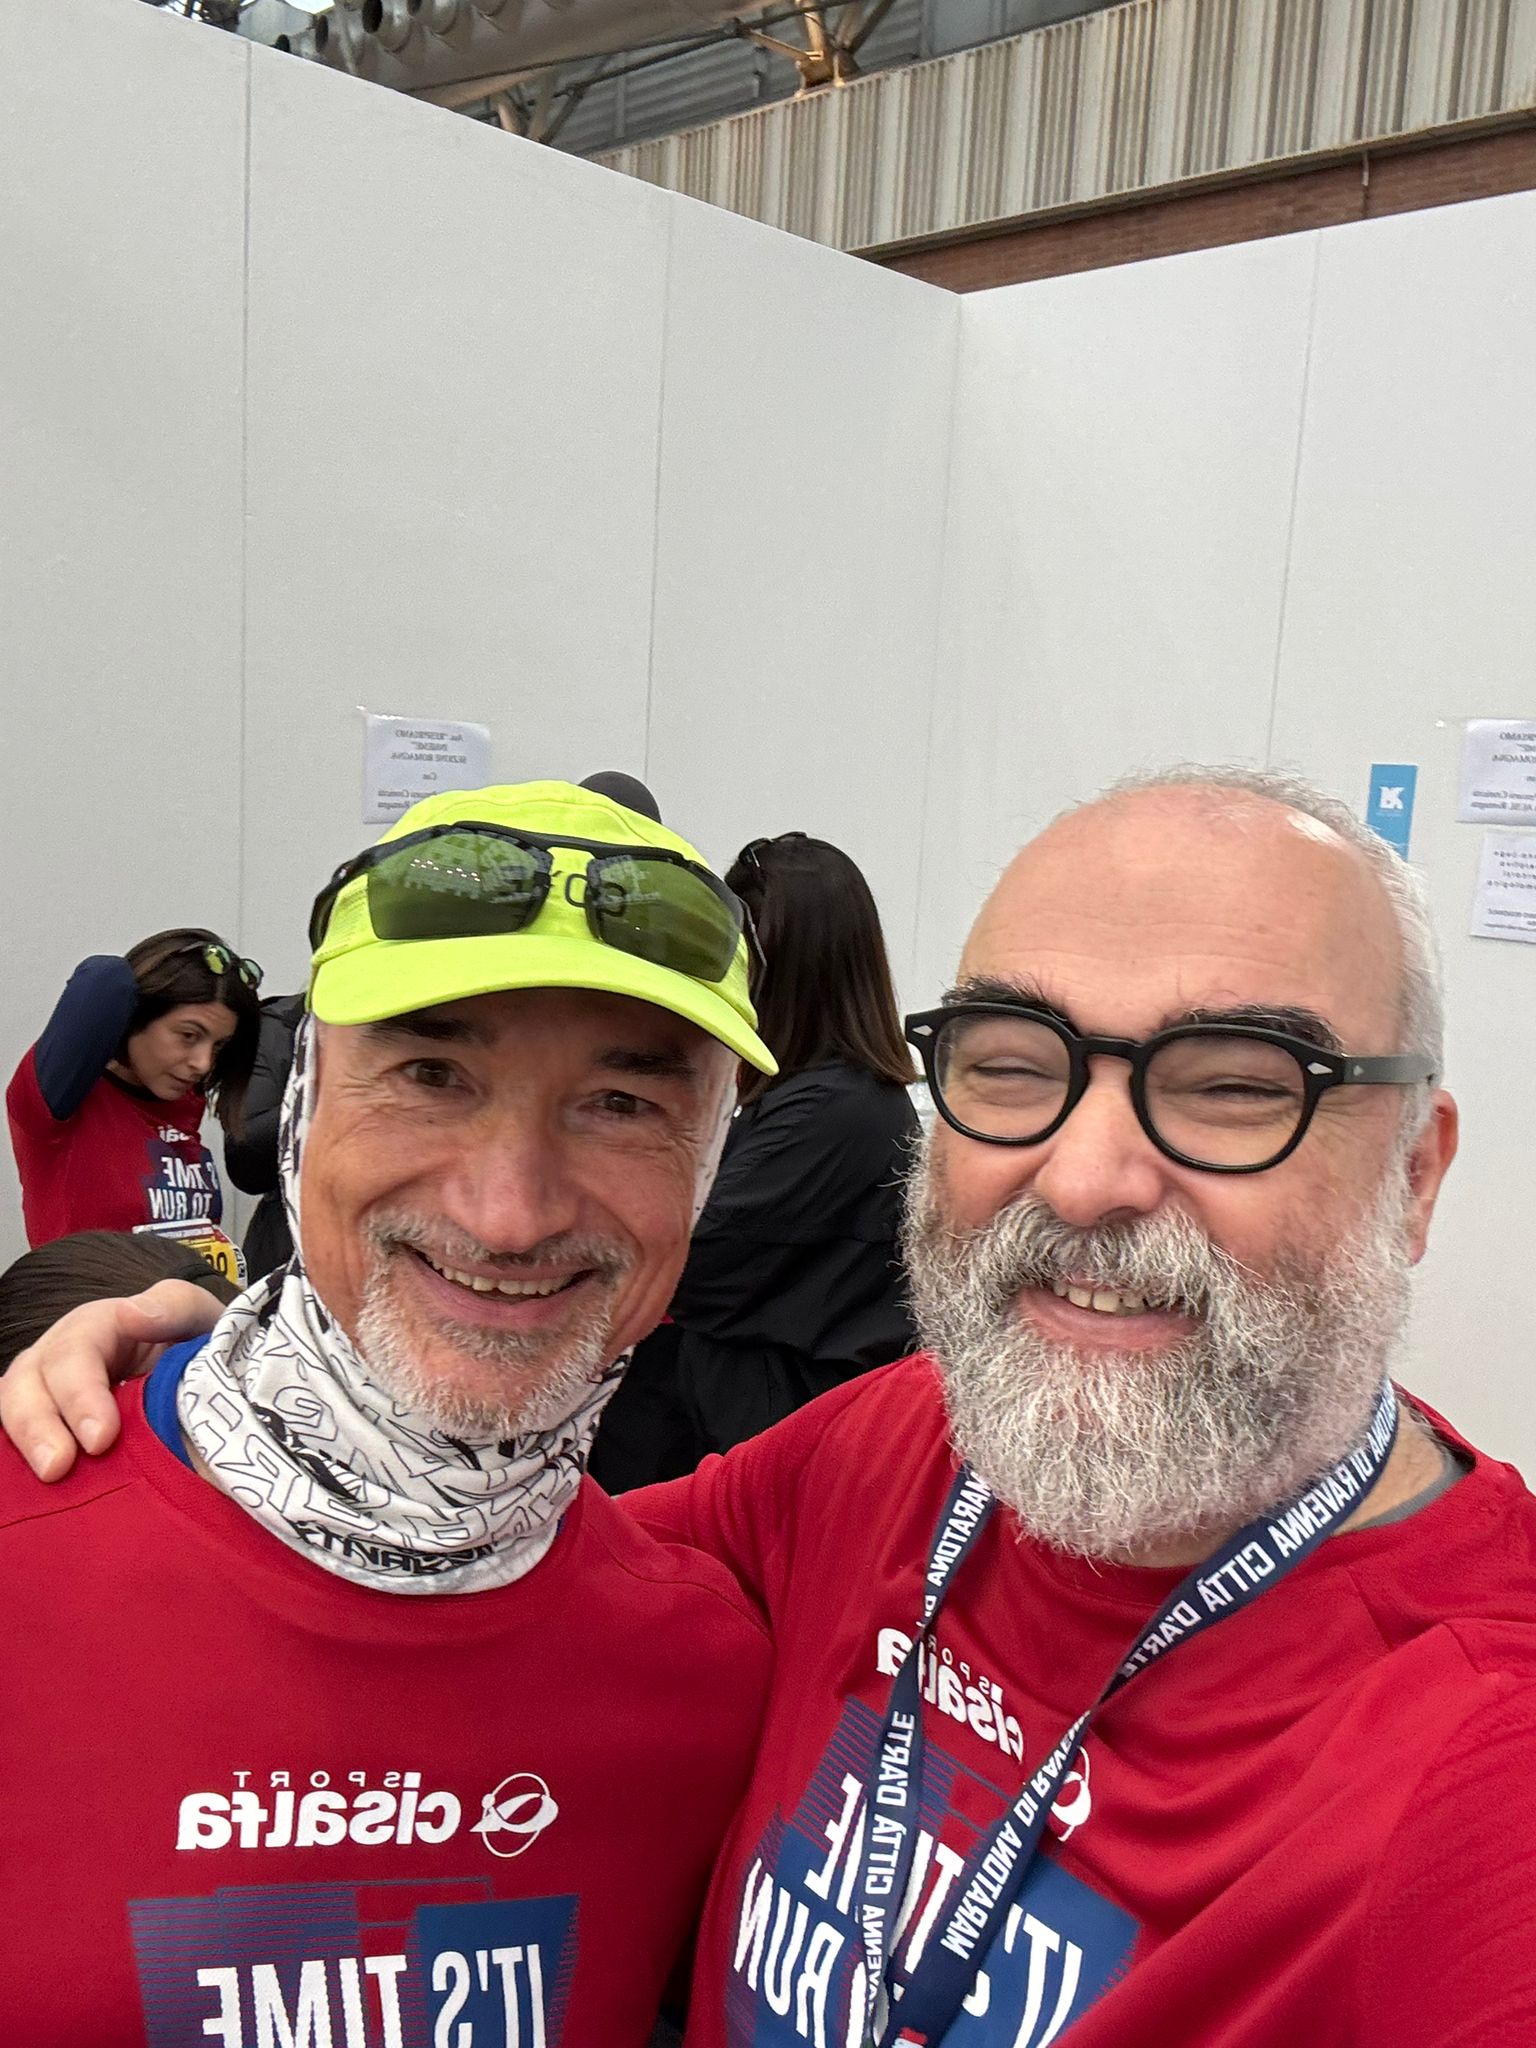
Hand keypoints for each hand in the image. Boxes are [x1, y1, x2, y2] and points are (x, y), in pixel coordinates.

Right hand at [0, 1280, 221, 1480]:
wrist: (209, 1375)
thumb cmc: (198, 1342)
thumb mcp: (197, 1315)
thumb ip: (174, 1309)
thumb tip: (130, 1314)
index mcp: (97, 1326)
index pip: (72, 1355)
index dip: (79, 1396)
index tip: (100, 1439)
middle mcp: (62, 1356)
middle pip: (27, 1383)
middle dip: (37, 1426)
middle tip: (57, 1467)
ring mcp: (50, 1392)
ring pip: (15, 1410)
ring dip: (26, 1446)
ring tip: (49, 1479)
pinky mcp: (53, 1425)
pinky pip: (23, 1440)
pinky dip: (23, 1461)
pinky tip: (42, 1490)